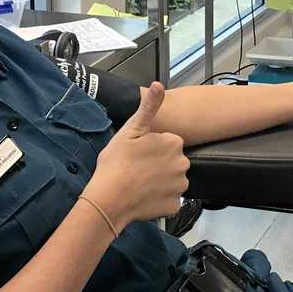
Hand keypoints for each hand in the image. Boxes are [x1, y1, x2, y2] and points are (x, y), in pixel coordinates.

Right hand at [83, 83, 188, 228]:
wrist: (109, 198)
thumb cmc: (117, 163)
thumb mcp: (131, 129)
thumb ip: (149, 107)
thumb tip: (158, 84)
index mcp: (174, 143)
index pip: (168, 143)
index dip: (152, 148)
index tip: (138, 153)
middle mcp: (183, 164)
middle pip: (172, 162)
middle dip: (159, 164)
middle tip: (137, 168)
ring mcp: (180, 187)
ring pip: (172, 181)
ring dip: (161, 182)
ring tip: (139, 183)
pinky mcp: (175, 207)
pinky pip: (169, 200)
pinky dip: (159, 200)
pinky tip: (144, 197)